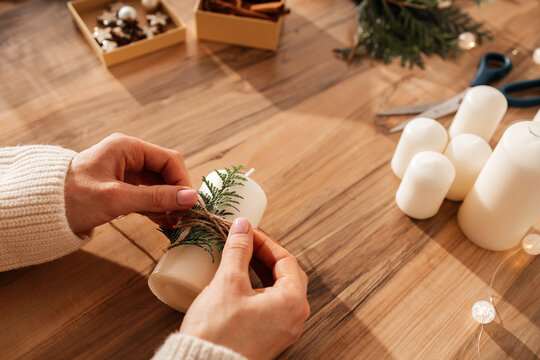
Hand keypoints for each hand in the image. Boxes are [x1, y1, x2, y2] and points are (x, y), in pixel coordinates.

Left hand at [64, 133, 197, 233]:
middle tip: (182, 217)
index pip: (169, 160)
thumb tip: (190, 198)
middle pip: (166, 172)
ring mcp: (126, 172)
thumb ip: (155, 198)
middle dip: (176, 194)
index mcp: (128, 148)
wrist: (42, 210)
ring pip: (159, 186)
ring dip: (168, 203)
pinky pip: (147, 195)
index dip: (182, 181)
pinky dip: (156, 208)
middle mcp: (129, 156)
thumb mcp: (116, 199)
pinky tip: (164, 222)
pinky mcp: (122, 187)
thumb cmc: (72, 198)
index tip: (189, 204)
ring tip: (174, 223)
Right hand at [180, 218, 309, 359]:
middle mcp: (293, 318)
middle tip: (246, 243)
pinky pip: (269, 305)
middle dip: (265, 255)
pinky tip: (239, 283)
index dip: (266, 242)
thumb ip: (238, 250)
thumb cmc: (218, 332)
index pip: (286, 260)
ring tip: (240, 258)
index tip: (248, 233)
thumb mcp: (228, 282)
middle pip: (286, 274)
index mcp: (293, 302)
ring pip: (277, 290)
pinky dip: (257, 288)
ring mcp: (282, 330)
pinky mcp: (268, 338)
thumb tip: (242, 227)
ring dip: (261, 271)